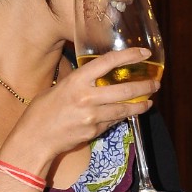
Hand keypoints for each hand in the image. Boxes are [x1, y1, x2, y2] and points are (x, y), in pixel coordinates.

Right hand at [1, 47, 158, 171]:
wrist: (36, 138)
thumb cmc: (42, 111)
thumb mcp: (60, 88)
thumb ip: (80, 82)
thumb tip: (98, 77)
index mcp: (77, 81)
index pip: (108, 62)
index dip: (129, 56)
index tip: (144, 53)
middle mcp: (87, 97)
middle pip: (124, 90)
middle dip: (144, 86)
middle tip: (155, 84)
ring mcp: (92, 116)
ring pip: (124, 110)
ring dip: (139, 106)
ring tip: (148, 102)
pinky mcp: (94, 131)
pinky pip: (112, 122)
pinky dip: (120, 117)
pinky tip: (126, 114)